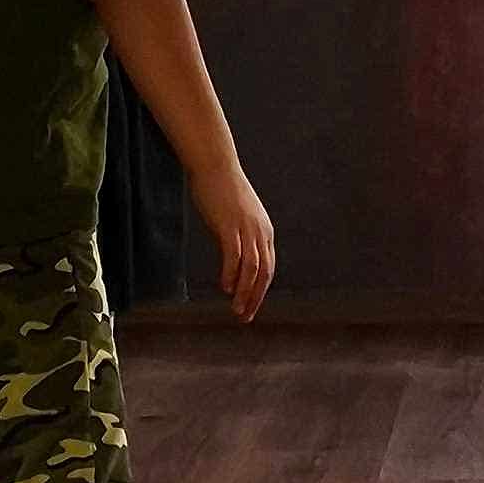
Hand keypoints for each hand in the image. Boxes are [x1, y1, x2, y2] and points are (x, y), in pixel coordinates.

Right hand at [192, 158, 275, 322]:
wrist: (215, 165)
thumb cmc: (223, 191)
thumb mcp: (238, 218)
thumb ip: (240, 238)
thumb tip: (234, 259)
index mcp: (264, 231)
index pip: (268, 269)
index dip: (260, 291)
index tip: (250, 307)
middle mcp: (260, 232)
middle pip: (264, 273)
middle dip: (255, 298)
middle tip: (245, 317)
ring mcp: (246, 228)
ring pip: (252, 269)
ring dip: (244, 292)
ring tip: (236, 309)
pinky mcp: (230, 225)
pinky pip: (234, 257)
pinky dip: (231, 275)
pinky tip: (224, 287)